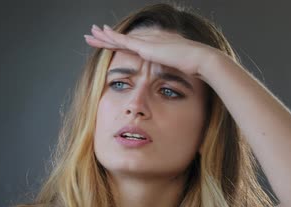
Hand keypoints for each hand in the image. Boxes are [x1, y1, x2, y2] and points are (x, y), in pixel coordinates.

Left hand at [84, 24, 219, 79]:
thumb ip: (172, 79)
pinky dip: (111, 37)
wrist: (200, 61)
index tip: (108, 42)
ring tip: (91, 32)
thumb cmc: (194, 71)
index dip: (119, 44)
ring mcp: (147, 42)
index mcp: (155, 48)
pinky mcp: (145, 46)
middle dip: (107, 37)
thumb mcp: (179, 76)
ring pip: (119, 38)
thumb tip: (171, 90)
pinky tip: (102, 33)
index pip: (132, 46)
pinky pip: (123, 40)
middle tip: (93, 33)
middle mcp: (149, 42)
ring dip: (104, 35)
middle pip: (122, 40)